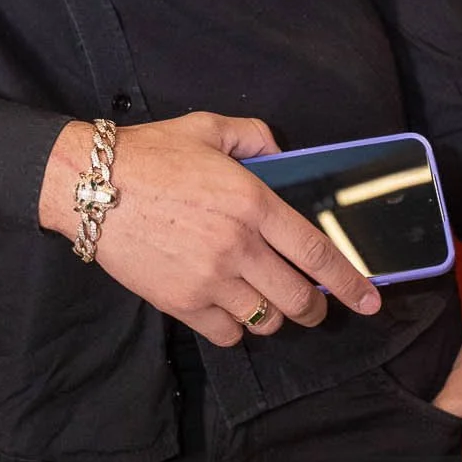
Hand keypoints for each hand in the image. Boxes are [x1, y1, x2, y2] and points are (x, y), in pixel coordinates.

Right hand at [39, 113, 382, 346]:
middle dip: (316, 309)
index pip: (317, 252)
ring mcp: (210, 278)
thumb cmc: (149, 154)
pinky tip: (227, 307)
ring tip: (265, 300)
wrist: (90, 186)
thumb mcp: (207, 127)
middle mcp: (239, 245)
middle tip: (314, 305)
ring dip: (274, 315)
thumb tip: (282, 154)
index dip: (351, 283)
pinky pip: (228, 333)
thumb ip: (254, 136)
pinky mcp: (182, 302)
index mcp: (252, 201)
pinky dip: (235, 327)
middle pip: (299, 299)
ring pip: (267, 319)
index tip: (371, 300)